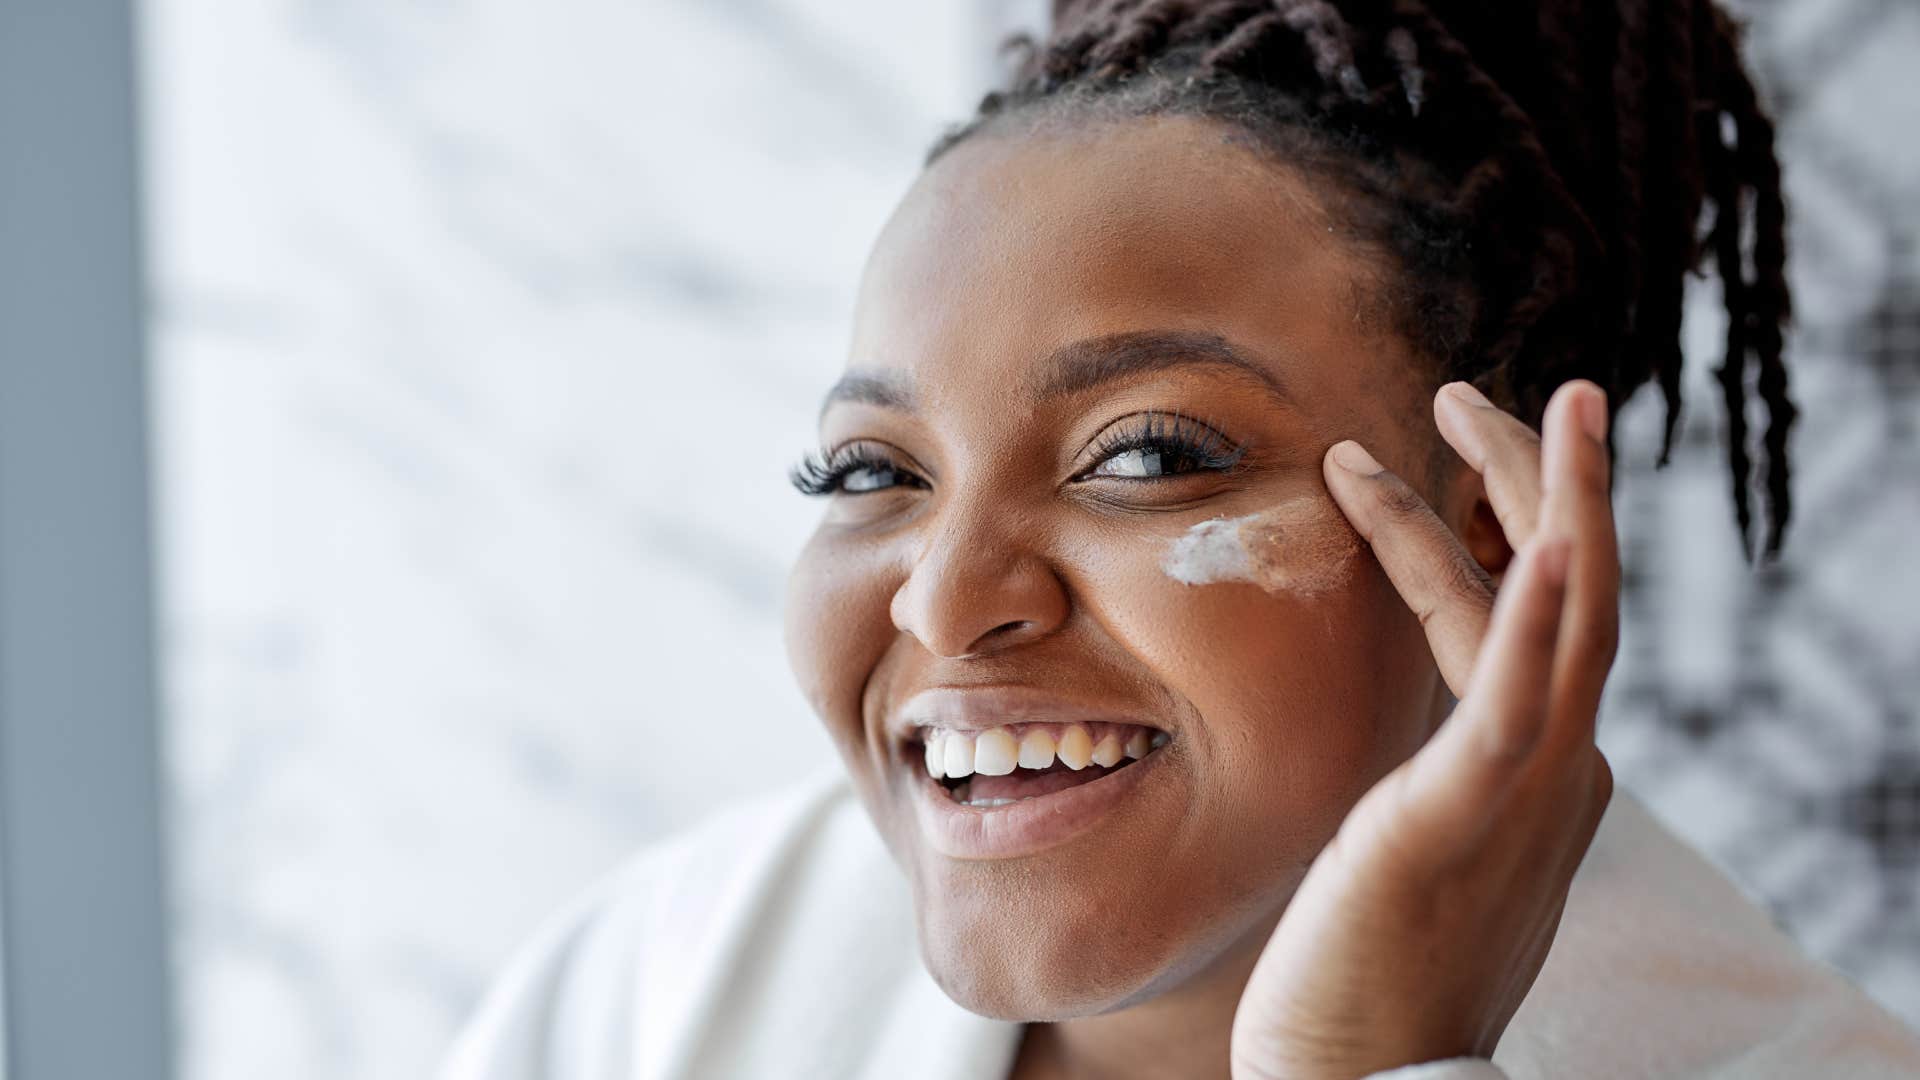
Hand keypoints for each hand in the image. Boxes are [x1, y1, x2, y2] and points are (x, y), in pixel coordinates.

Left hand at [1228, 379, 1619, 1079]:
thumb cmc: (1367, 976)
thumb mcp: (1410, 848)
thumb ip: (1429, 783)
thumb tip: (1412, 743)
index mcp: (1528, 772)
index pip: (1523, 618)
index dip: (1494, 529)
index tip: (1461, 459)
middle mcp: (1551, 769)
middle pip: (1565, 589)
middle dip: (1535, 481)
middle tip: (1488, 393)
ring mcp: (1524, 790)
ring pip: (1563, 614)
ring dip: (1549, 498)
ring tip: (1520, 402)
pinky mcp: (1469, 814)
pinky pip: (1518, 701)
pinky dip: (1541, 614)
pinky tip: (1546, 537)